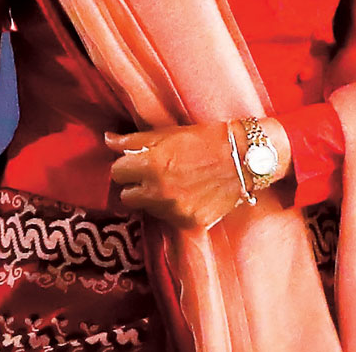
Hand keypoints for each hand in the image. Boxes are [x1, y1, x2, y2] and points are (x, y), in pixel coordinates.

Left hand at [107, 121, 286, 229]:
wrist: (247, 157)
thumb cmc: (209, 138)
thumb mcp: (171, 133)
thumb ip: (135, 140)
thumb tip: (108, 140)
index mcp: (152, 164)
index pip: (117, 172)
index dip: (128, 165)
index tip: (139, 162)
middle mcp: (159, 191)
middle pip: (126, 196)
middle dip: (137, 185)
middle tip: (156, 174)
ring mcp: (174, 210)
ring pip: (147, 209)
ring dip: (155, 198)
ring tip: (177, 183)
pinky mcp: (189, 222)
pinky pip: (169, 219)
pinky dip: (176, 209)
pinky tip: (191, 195)